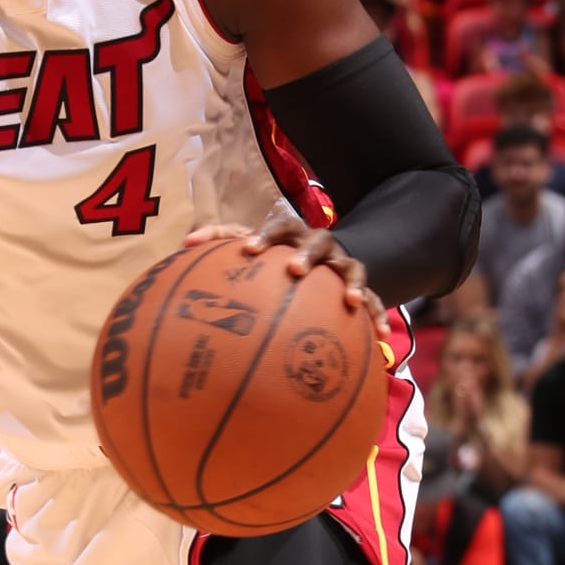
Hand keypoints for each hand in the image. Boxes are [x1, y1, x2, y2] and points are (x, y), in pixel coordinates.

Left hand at [182, 216, 385, 334]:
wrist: (322, 259)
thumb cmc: (275, 257)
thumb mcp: (251, 248)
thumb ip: (219, 242)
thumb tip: (183, 243)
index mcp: (290, 235)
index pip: (278, 226)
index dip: (264, 235)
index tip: (248, 251)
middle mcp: (318, 246)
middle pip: (317, 242)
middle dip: (307, 254)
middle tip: (293, 269)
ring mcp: (341, 265)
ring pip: (351, 268)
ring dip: (350, 282)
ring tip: (348, 300)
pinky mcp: (358, 287)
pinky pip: (372, 301)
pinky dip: (376, 317)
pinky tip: (381, 338)